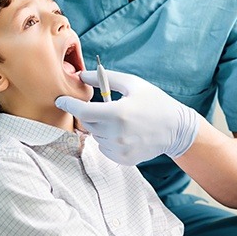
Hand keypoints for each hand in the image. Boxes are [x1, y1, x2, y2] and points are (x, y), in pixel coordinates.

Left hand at [55, 70, 200, 165]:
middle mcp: (117, 134)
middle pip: (87, 123)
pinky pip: (104, 148)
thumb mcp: (132, 84)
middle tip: (105, 106)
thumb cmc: (154, 102)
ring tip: (120, 119)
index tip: (60, 100)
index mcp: (118, 113)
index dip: (69, 104)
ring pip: (95, 136)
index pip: (83, 111)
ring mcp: (120, 149)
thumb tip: (82, 75)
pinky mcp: (123, 160)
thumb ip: (105, 78)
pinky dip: (108, 139)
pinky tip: (124, 132)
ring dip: (100, 126)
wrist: (176, 129)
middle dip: (89, 113)